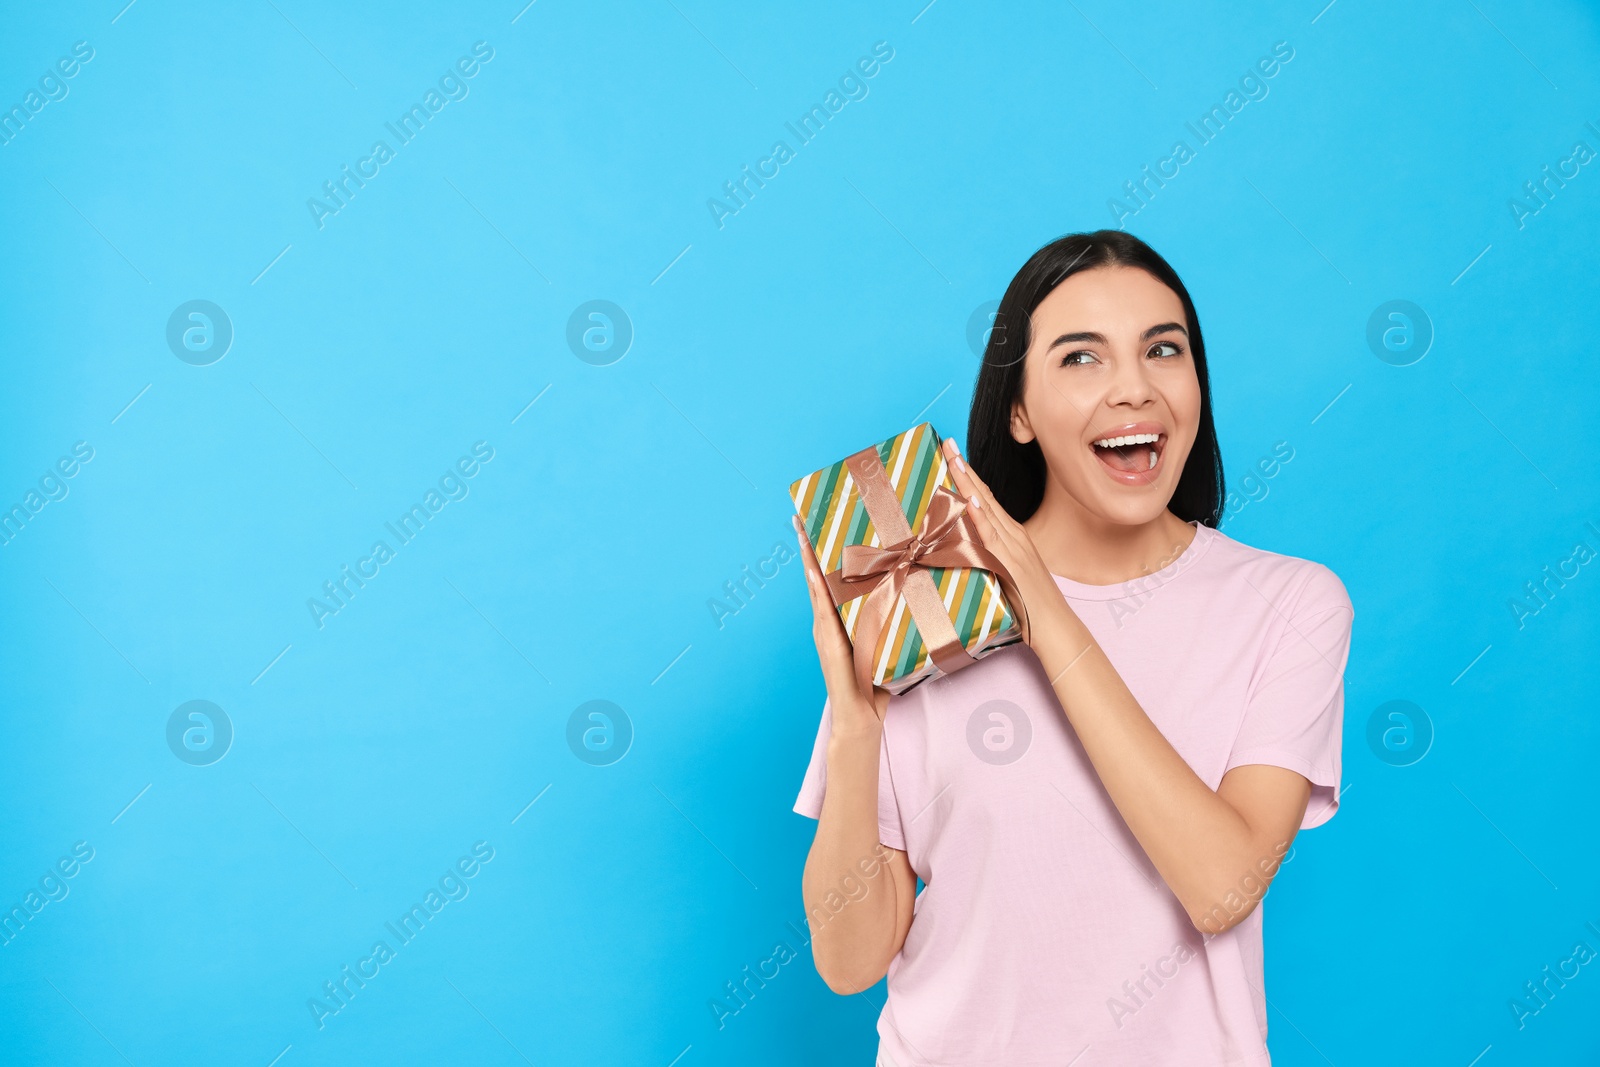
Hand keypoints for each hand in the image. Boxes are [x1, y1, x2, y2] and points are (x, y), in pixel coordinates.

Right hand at [793, 514, 891, 733]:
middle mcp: (828, 620)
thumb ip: (893, 620)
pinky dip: (815, 587)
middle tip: (801, 516)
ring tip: (800, 531)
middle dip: (808, 546)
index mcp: (841, 618)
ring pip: (814, 585)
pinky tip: (811, 568)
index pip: (831, 578)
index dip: (824, 552)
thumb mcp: (887, 641)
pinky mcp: (828, 642)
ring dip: (807, 558)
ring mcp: (825, 630)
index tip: (819, 525)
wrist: (862, 716)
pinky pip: (821, 608)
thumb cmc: (876, 682)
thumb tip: (919, 593)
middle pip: (816, 575)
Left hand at [941, 436, 1060, 647]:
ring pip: (986, 508)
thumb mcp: (1006, 572)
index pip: (986, 498)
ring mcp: (1013, 547)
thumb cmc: (1029, 603)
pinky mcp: (1010, 563)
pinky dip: (980, 518)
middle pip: (984, 495)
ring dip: (968, 483)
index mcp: (1012, 534)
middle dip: (964, 468)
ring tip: (952, 459)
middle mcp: (1013, 534)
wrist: (1055, 625)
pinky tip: (970, 501)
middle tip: (947, 443)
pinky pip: (991, 537)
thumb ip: (989, 557)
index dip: (969, 475)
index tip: (952, 454)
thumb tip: (964, 549)